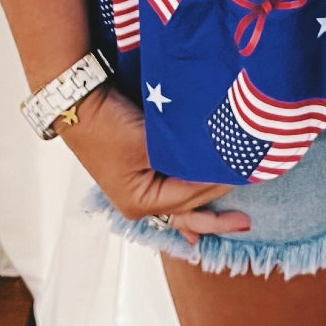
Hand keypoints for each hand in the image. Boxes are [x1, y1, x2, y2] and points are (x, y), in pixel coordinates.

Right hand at [58, 85, 251, 244]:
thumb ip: (183, 160)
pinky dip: (188, 202)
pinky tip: (198, 224)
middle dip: (215, 215)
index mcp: (139, 202)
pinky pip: (171, 194)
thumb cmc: (109, 124)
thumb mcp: (149, 144)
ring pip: (180, 204)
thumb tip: (220, 167)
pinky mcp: (140, 174)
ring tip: (231, 222)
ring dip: (205, 205)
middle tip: (246, 223)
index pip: (190, 197)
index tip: (244, 176)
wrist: (79, 101)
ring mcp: (138, 190)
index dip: (217, 186)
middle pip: (186, 210)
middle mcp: (139, 202)